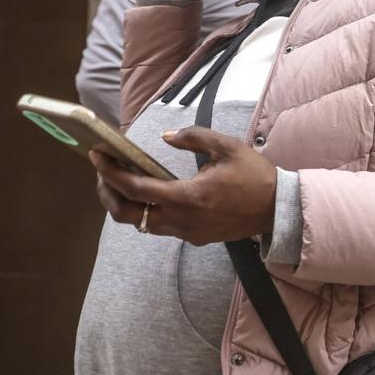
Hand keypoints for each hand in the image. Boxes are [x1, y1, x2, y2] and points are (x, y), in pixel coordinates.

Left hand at [90, 127, 276, 245]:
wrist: (278, 210)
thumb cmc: (254, 176)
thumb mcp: (227, 147)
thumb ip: (193, 137)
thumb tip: (165, 137)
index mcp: (188, 196)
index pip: (136, 187)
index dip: (111, 172)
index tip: (96, 156)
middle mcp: (182, 220)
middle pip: (126, 214)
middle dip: (107, 192)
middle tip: (103, 171)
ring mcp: (186, 232)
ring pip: (141, 223)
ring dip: (125, 203)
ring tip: (121, 179)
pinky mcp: (194, 237)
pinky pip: (160, 226)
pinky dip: (146, 209)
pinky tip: (150, 192)